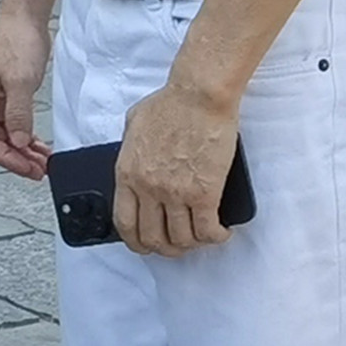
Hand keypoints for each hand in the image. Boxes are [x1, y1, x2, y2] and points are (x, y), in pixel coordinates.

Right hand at [0, 12, 51, 177]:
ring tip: (41, 163)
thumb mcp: (19, 81)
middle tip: (37, 171)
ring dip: (23, 151)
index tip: (25, 168)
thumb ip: (18, 113)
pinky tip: (40, 147)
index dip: (5, 157)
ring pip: (7, 135)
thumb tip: (17, 142)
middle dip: (16, 158)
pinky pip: (17, 125)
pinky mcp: (11, 96)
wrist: (26, 19)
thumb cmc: (16, 40)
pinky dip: (28, 138)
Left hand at [112, 78, 241, 256]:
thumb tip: (133, 164)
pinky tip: (221, 232)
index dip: (135, 241)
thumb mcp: (133, 126)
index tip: (144, 244)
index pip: (124, 222)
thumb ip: (128, 150)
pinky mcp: (205, 193)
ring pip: (182, 239)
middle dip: (166, 249)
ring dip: (193, 244)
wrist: (199, 96)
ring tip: (201, 238)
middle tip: (177, 246)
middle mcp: (149, 188)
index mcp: (127, 173)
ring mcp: (176, 193)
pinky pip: (207, 230)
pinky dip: (215, 237)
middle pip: (153, 238)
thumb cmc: (169, 104)